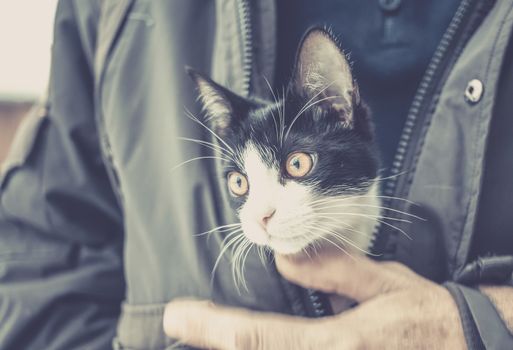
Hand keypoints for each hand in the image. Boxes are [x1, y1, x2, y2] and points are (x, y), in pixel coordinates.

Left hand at [163, 251, 465, 348]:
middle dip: (209, 344)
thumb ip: (331, 272)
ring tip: (196, 333)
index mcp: (336, 346)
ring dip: (228, 349)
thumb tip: (283, 260)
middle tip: (176, 326)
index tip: (175, 315)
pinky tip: (239, 342)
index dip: (210, 328)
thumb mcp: (383, 284)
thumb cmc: (424, 318)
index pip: (257, 339)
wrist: (465, 348)